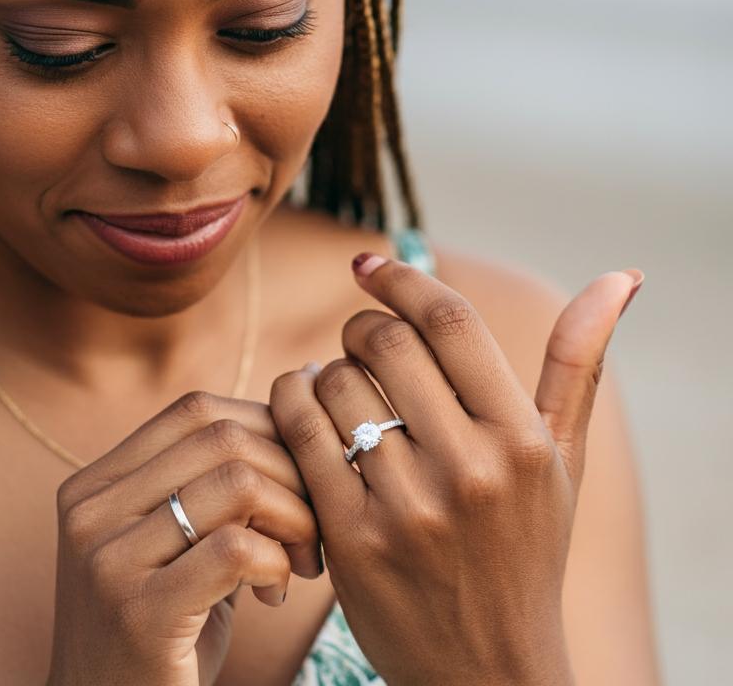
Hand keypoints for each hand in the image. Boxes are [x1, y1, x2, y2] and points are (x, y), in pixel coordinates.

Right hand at [48, 392, 323, 685]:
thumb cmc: (165, 630)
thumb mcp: (174, 544)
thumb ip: (212, 482)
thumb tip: (296, 397)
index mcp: (95, 484)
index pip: (195, 411)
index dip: (263, 431)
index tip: (295, 479)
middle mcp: (91, 511)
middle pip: (222, 437)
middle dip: (290, 474)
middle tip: (309, 530)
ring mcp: (107, 560)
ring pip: (237, 483)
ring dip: (293, 518)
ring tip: (298, 562)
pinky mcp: (138, 614)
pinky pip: (237, 548)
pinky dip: (277, 561)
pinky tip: (274, 592)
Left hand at [269, 253, 642, 685]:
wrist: (487, 670)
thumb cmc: (525, 547)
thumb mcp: (562, 460)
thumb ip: (579, 365)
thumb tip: (622, 274)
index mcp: (522, 442)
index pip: (451, 322)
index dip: (402, 279)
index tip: (370, 267)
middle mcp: (469, 472)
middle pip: (386, 344)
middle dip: (360, 325)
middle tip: (359, 339)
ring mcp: (406, 509)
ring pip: (335, 384)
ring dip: (324, 367)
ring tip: (335, 381)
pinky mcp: (350, 539)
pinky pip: (300, 432)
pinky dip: (291, 400)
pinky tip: (304, 404)